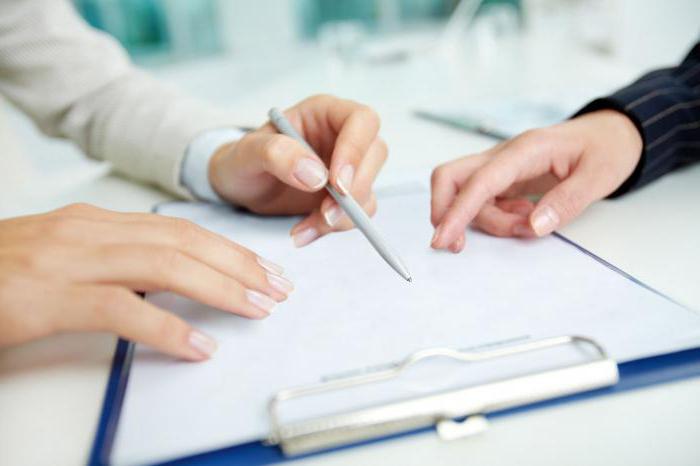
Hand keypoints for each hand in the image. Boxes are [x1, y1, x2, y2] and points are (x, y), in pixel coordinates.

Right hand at [0, 203, 293, 360]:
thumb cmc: (3, 275)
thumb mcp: (67, 258)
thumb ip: (116, 262)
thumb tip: (171, 283)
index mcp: (96, 221)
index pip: (181, 229)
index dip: (230, 249)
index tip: (264, 270)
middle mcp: (87, 231)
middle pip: (183, 242)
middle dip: (238, 266)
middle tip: (276, 289)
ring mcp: (65, 260)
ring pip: (163, 266)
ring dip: (219, 289)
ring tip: (256, 310)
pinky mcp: (45, 297)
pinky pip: (121, 310)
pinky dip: (166, 329)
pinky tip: (197, 346)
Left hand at [208, 94, 386, 246]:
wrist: (241, 186)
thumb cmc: (243, 160)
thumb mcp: (247, 153)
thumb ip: (276, 154)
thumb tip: (316, 175)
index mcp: (324, 113)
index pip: (361, 120)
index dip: (356, 149)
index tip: (336, 183)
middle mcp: (342, 137)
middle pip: (374, 155)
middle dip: (354, 190)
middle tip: (324, 213)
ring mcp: (347, 168)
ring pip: (368, 189)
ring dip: (343, 216)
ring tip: (305, 228)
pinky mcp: (345, 197)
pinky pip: (356, 214)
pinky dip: (333, 228)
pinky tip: (305, 231)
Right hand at [430, 110, 642, 251]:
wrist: (612, 135)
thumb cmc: (606, 149)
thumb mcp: (599, 176)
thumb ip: (567, 202)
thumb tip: (533, 226)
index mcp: (525, 150)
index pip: (480, 181)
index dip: (457, 211)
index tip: (443, 240)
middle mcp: (504, 156)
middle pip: (451, 178)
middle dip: (446, 212)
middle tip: (458, 245)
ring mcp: (501, 168)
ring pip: (467, 197)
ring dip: (488, 222)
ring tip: (527, 227)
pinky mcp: (504, 180)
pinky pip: (483, 203)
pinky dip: (496, 219)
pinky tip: (524, 218)